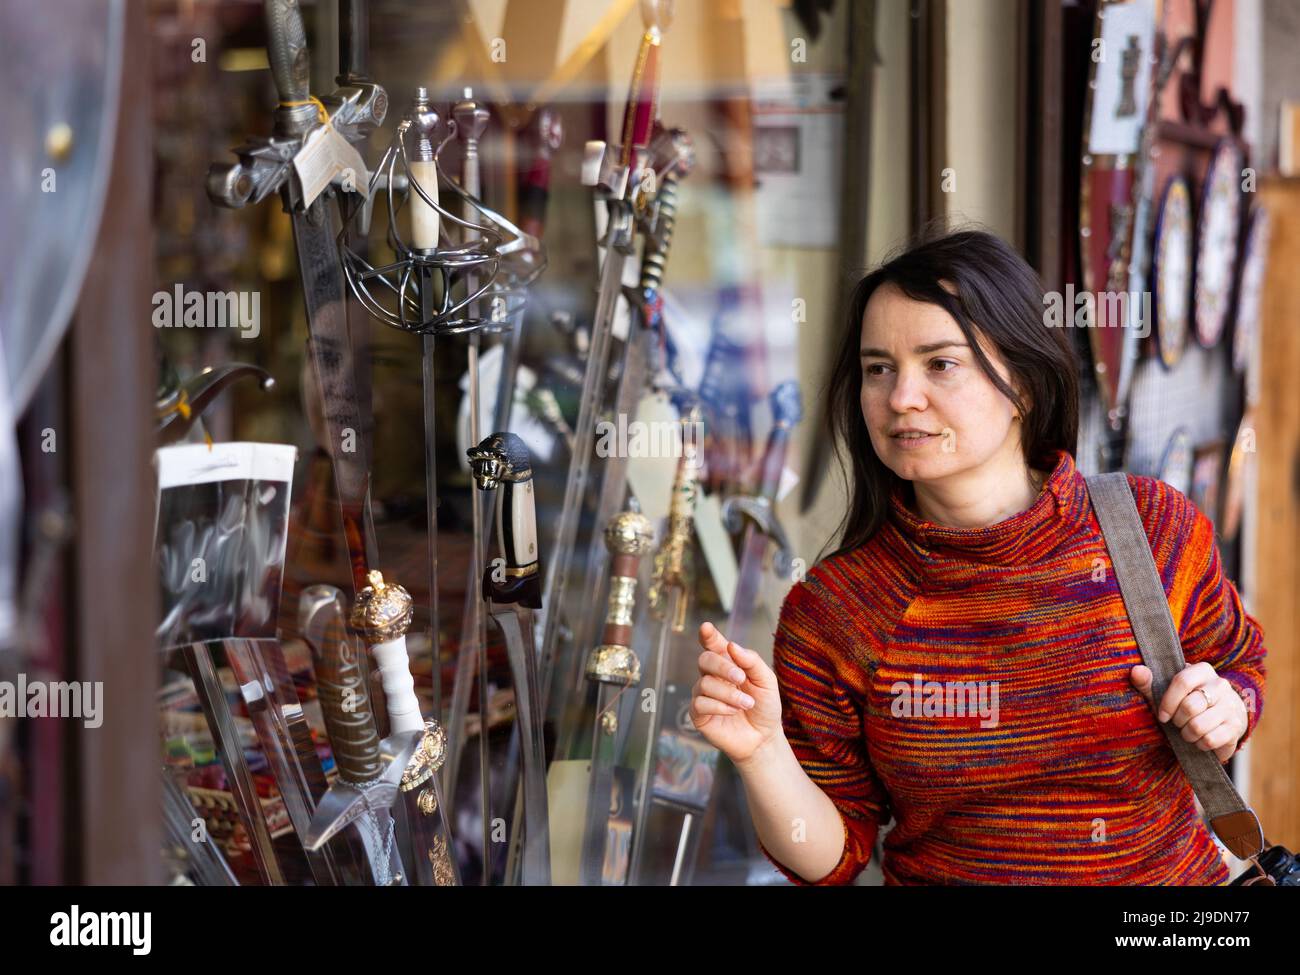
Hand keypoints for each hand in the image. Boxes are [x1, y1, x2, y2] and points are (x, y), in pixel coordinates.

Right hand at [690, 622, 782, 765]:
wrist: (763, 738)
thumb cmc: (765, 707)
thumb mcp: (766, 681)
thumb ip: (752, 661)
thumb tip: (731, 645)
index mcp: (728, 664)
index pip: (713, 645)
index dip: (708, 635)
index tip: (706, 628)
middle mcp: (712, 676)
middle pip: (705, 659)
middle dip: (722, 667)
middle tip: (741, 678)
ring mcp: (703, 695)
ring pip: (704, 683)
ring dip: (729, 693)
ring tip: (747, 704)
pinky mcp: (698, 714)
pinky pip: (700, 703)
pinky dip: (719, 706)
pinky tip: (733, 712)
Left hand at [1129, 662, 1249, 762]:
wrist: (1220, 717)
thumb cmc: (1185, 701)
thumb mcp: (1165, 691)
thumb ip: (1148, 682)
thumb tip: (1136, 671)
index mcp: (1203, 671)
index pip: (1182, 681)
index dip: (1168, 702)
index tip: (1162, 715)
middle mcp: (1221, 685)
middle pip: (1190, 707)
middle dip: (1178, 720)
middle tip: (1178, 723)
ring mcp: (1231, 706)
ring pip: (1199, 726)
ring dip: (1187, 734)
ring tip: (1187, 732)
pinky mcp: (1236, 727)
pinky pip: (1210, 740)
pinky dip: (1200, 744)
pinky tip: (1200, 739)